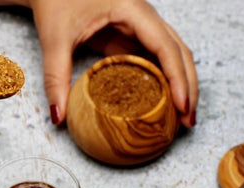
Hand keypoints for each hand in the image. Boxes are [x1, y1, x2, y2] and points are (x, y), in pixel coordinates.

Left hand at [28, 0, 197, 126]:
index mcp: (133, 10)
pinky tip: (160, 103)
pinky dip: (162, 82)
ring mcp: (140, 28)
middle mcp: (144, 17)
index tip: (182, 107)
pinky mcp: (130, 38)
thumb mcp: (55, 37)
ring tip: (180, 116)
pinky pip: (154, 60)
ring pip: (172, 57)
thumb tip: (59, 117)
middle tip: (187, 120)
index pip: (166, 47)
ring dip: (179, 85)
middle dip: (188, 86)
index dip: (178, 79)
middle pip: (179, 53)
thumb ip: (55, 77)